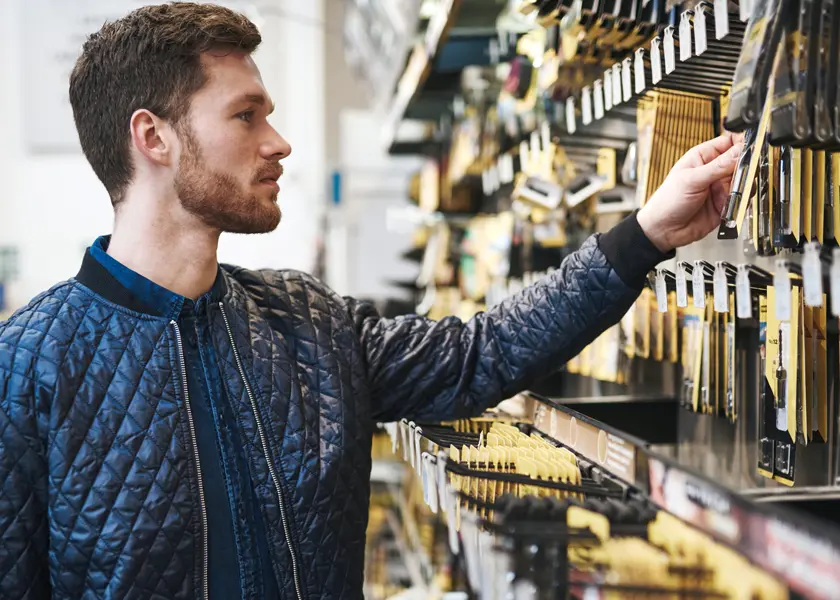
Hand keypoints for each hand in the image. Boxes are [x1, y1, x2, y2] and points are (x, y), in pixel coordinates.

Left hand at [636, 132, 743, 252]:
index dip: (743, 144)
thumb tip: (741, 150)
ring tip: (736, 192)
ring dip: (744, 186)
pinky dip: (742, 201)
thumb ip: (718, 166)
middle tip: (745, 175)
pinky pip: (742, 199)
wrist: (663, 231)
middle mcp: (714, 171)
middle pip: (742, 162)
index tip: (752, 150)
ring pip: (744, 181)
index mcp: (703, 157)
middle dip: (747, 168)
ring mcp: (720, 187)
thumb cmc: (667, 201)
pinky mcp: (725, 204)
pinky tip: (734, 204)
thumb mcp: (692, 180)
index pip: (730, 142)